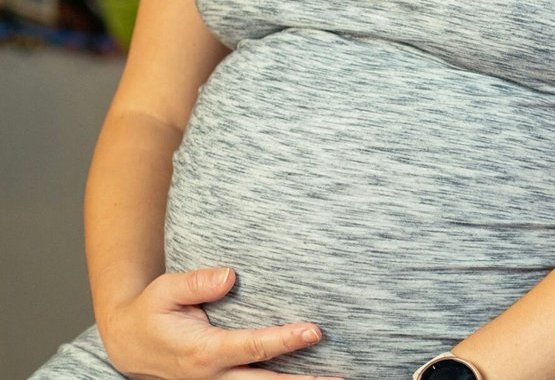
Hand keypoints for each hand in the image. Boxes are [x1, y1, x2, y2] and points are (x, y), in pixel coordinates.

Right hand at [100, 267, 338, 379]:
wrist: (126, 344)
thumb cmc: (150, 312)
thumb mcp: (164, 291)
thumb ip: (196, 283)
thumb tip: (231, 275)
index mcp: (203, 352)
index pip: (253, 347)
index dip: (285, 341)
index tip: (315, 332)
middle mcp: (213, 376)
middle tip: (339, 378)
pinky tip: (307, 378)